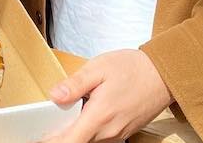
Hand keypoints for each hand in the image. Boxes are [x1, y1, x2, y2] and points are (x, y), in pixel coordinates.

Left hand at [40, 49, 172, 142]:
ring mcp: (117, 134)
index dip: (52, 142)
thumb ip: (75, 84)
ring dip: (75, 132)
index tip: (39, 138)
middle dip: (60, 135)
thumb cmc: (132, 68)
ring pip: (88, 140)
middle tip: (48, 123)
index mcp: (99, 116)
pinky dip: (88, 130)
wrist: (163, 75)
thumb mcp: (99, 68)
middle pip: (77, 141)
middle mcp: (108, 131)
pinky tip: (86, 114)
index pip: (70, 141)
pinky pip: (100, 137)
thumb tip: (54, 96)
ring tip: (65, 116)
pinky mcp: (123, 132)